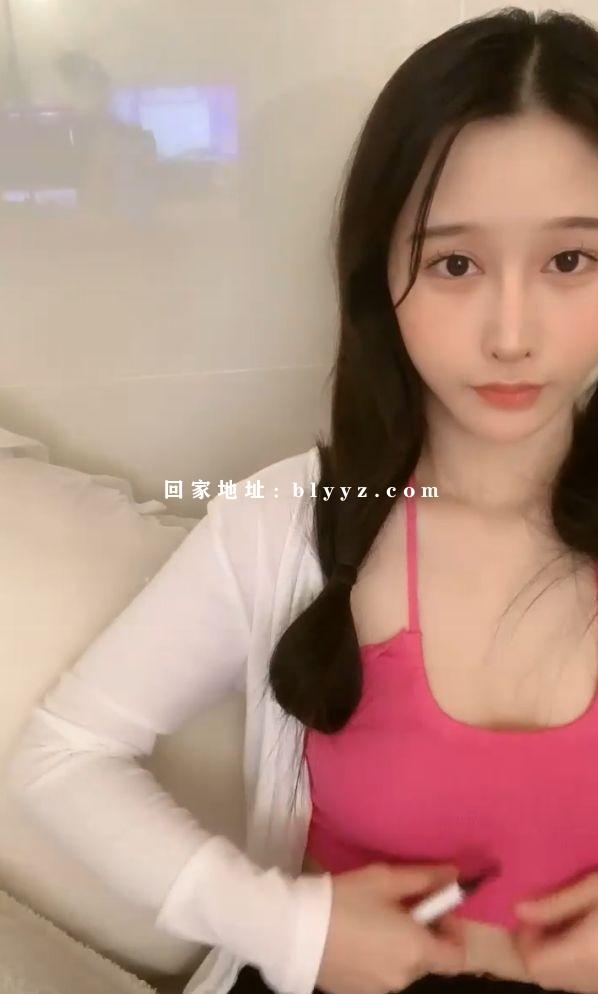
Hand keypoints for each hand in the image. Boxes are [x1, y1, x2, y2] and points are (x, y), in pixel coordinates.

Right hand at [315, 862, 465, 993]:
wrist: (295, 930)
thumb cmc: (346, 900)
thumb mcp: (385, 879)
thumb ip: (425, 878)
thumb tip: (454, 875)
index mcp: (417, 951)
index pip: (457, 957)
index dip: (453, 933)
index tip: (435, 912)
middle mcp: (404, 978)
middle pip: (428, 960)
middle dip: (421, 936)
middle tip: (398, 908)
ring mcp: (380, 990)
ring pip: (402, 968)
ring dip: (398, 949)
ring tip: (372, 923)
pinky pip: (379, 976)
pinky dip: (377, 960)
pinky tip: (355, 940)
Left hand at [512, 870, 597, 992]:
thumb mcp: (595, 888)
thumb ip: (555, 903)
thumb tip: (517, 909)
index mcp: (581, 954)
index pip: (533, 963)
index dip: (524, 940)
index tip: (528, 911)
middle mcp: (589, 977)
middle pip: (544, 973)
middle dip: (535, 946)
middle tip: (542, 913)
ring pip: (561, 978)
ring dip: (551, 955)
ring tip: (563, 921)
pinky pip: (579, 979)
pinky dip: (570, 962)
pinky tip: (582, 934)